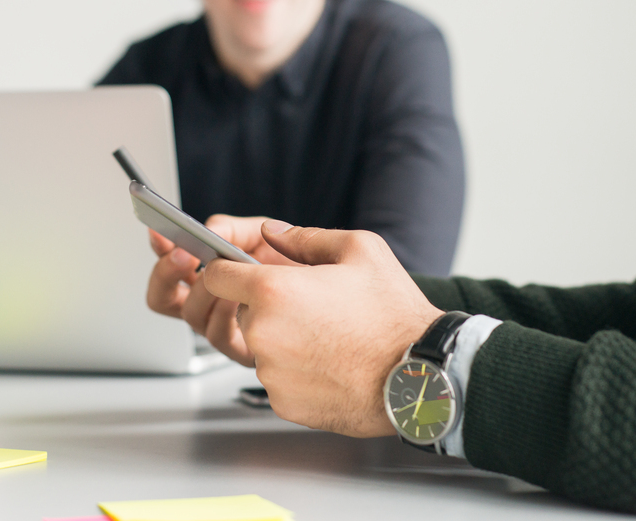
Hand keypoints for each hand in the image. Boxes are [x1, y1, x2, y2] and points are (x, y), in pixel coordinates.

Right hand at [145, 215, 299, 365]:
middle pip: (163, 297)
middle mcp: (209, 302)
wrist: (336, 302)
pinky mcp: (240, 349)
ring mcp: (221, 326)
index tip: (160, 232)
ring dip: (205, 291)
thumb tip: (210, 230)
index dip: (160, 247)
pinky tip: (241, 299)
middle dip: (167, 274)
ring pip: (190, 314)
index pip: (171, 262)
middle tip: (184, 256)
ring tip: (226, 274)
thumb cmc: (302, 272)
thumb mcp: (267, 236)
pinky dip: (226, 313)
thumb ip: (235, 229)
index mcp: (211, 272)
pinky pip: (218, 335)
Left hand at [202, 221, 443, 437]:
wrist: (419, 375)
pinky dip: (296, 373)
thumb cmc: (393, 315)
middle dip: (267, 308)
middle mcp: (263, 334)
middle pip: (241, 313)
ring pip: (261, 348)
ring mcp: (270, 373)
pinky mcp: (282, 404)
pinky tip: (330, 363)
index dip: (229, 271)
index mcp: (273, 291)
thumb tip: (272, 231)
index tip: (243, 274)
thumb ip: (304, 237)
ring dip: (283, 341)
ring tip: (328, 338)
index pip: (215, 276)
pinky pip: (277, 380)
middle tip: (311, 308)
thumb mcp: (359, 250)